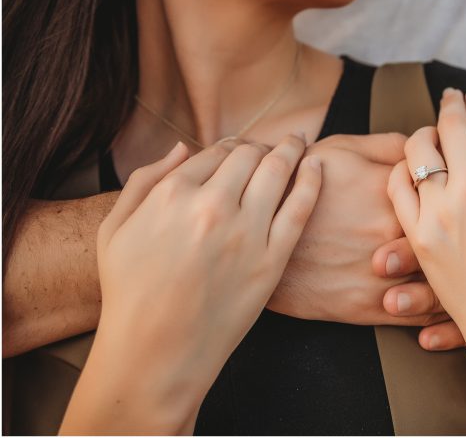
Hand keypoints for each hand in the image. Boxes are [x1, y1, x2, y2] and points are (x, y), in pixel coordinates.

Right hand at [61, 136, 320, 434]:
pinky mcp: (270, 261)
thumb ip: (144, 180)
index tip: (239, 149)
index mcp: (173, 193)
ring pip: (276, 170)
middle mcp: (211, 205)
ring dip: (290, 149)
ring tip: (297, 143)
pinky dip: (311, 179)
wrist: (153, 356)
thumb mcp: (115, 228)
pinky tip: (316, 166)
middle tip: (270, 146)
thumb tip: (181, 147)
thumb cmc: (128, 294)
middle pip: (248, 155)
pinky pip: (299, 208)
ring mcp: (244, 233)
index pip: (214, 151)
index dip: (230, 146)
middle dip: (260, 145)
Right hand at [268, 133, 448, 328]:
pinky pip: (422, 316)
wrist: (254, 235)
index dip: (465, 183)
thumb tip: (425, 139)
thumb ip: (388, 144)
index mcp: (392, 189)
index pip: (449, 185)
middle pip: (457, 234)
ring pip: (446, 280)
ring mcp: (383, 273)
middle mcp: (395, 231)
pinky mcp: (369, 307)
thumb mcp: (340, 149)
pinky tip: (458, 306)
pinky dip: (446, 315)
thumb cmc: (299, 184)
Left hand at [388, 89, 465, 384]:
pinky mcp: (421, 239)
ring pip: (417, 151)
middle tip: (448, 99)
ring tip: (428, 136)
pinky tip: (410, 170)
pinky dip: (401, 171)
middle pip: (449, 127)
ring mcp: (444, 213)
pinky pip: (397, 188)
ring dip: (421, 135)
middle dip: (448, 106)